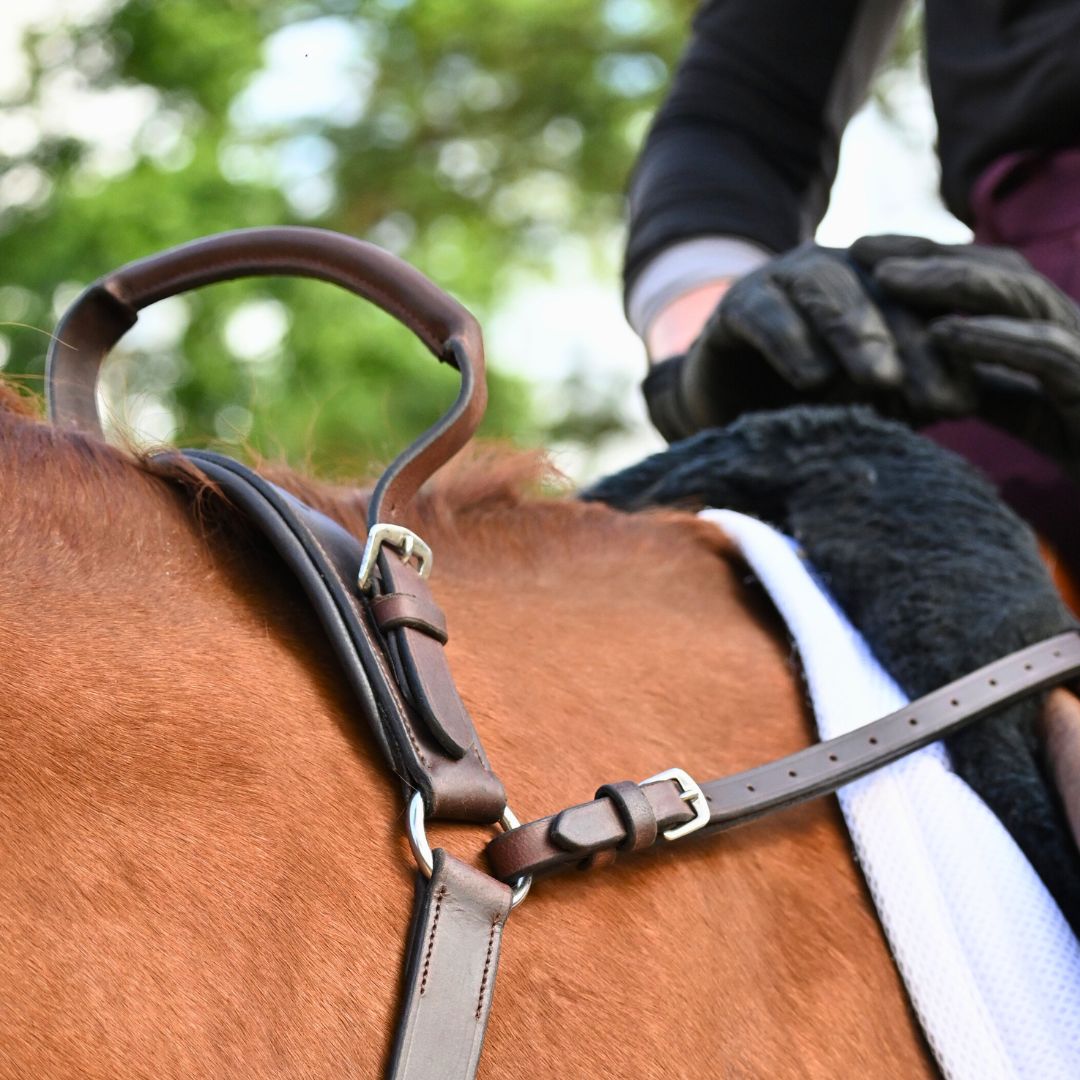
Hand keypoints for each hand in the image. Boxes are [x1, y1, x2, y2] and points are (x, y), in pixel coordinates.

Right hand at [646, 241, 976, 441]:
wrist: (730, 413)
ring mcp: (780, 280)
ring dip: (854, 332)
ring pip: (824, 289)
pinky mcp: (735, 304)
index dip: (941, 350)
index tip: (961, 404)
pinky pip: (763, 312)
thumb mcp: (869, 399)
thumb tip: (969, 395)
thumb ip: (911, 389)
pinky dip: (788, 340)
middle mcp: (833, 270)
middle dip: (906, 344)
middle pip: (878, 291)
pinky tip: (809, 377)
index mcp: (877, 284)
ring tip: (876, 379)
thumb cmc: (811, 406)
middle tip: (926, 395)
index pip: (919, 304)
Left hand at [853, 235, 1079, 474]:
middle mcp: (1071, 325)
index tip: (861, 253)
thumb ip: (983, 386)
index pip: (983, 275)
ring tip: (888, 280)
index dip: (926, 258)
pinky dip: (993, 338)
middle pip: (996, 269)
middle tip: (859, 248)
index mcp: (1048, 327)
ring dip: (949, 283)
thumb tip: (922, 377)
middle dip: (926, 254)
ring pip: (1019, 296)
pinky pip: (1045, 351)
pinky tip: (945, 333)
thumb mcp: (1023, 411)